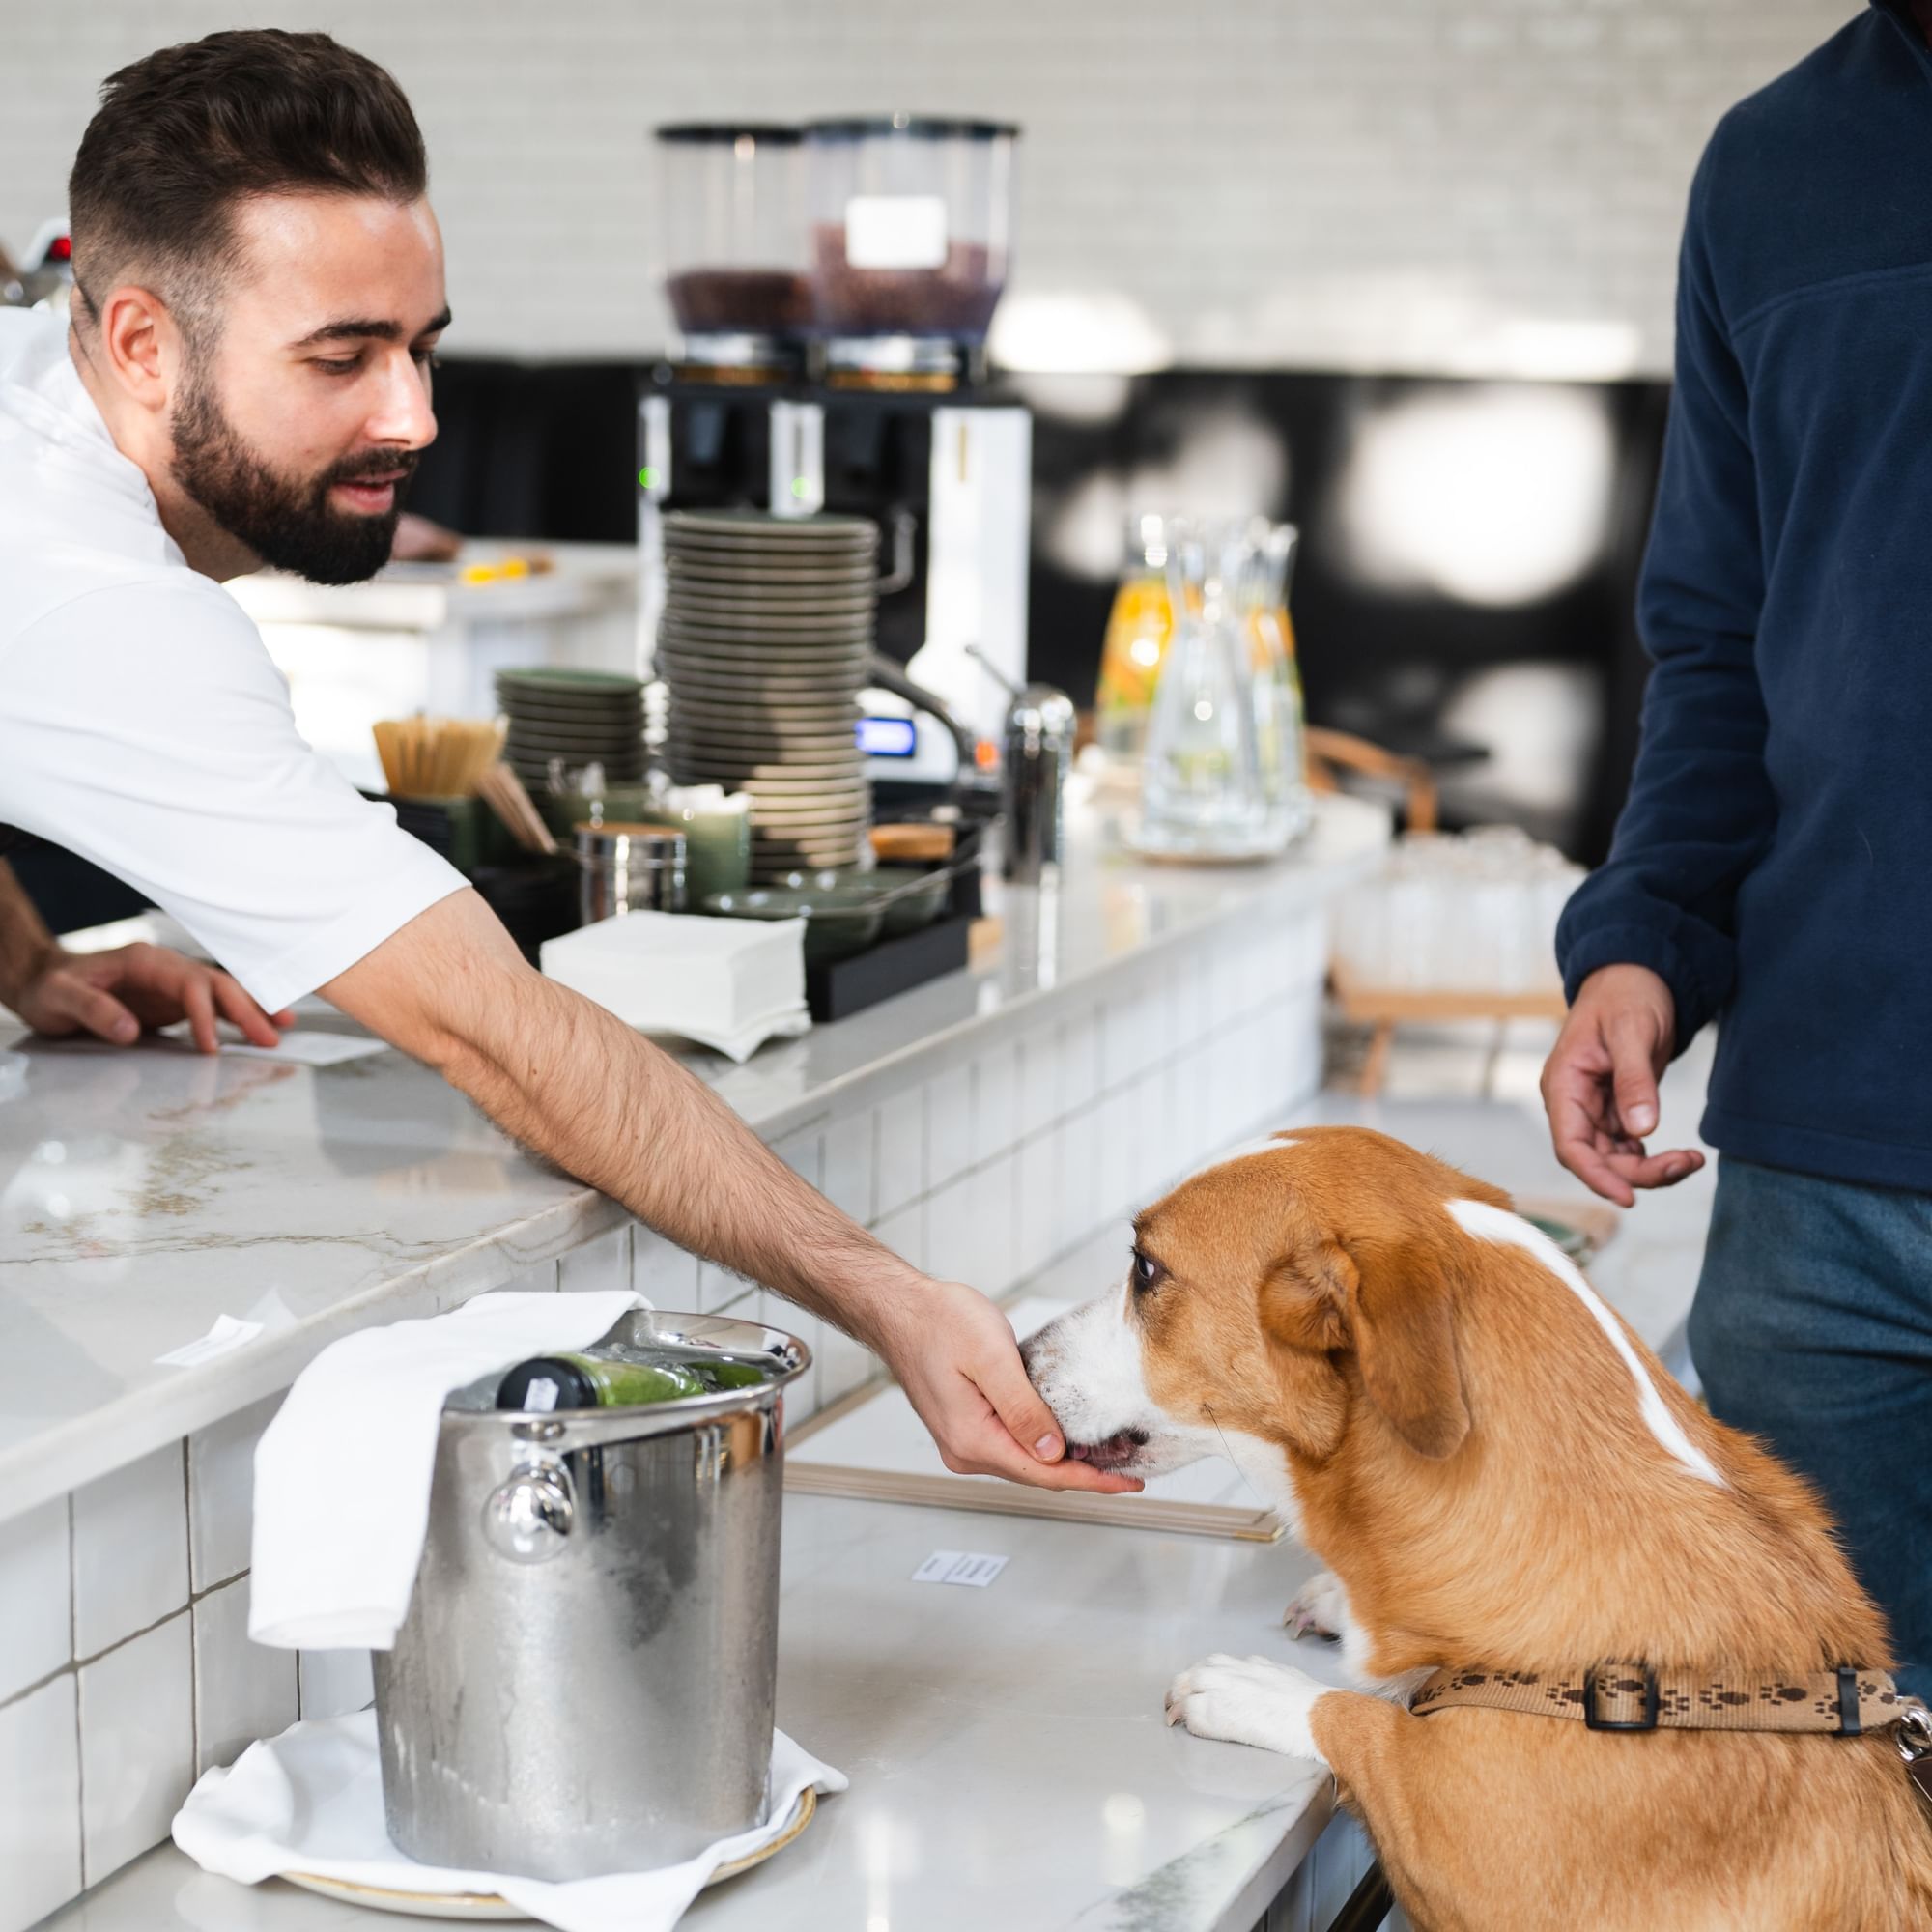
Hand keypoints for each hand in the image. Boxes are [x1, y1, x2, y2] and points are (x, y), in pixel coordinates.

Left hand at [8, 941, 293, 1052]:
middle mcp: (167, 969)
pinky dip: (238, 1019)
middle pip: (217, 986)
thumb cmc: (50, 987)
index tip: (210, 1048)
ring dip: (252, 1012)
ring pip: (223, 994)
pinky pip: (214, 1009)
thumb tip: (129, 1029)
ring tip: (281, 1031)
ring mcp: (173, 986)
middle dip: (247, 1011)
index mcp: (144, 962)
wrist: (44, 982)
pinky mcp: (174, 1003)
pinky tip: (258, 1030)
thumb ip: (91, 1008)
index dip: (203, 1015)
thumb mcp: (57, 996)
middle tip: (271, 1039)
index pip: (189, 984)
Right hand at [875, 1277, 1144, 1494]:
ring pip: (1024, 1460)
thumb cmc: (940, 1322)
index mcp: (972, 1439)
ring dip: (1063, 1458)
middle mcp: (964, 1450)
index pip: (1044, 1473)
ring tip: (1106, 1451)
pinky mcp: (963, 1427)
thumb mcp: (992, 1358)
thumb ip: (1022, 1408)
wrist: (900, 1309)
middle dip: (1084, 1470)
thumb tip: (1053, 1452)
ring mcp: (961, 1441)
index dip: (1092, 1479)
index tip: (1130, 1481)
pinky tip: (1065, 1434)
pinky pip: (1010, 1445)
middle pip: (1037, 1472)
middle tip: (1130, 1463)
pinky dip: (1041, 1443)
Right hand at [1540, 963, 1703, 1206]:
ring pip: (1613, 1158)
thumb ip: (1634, 1082)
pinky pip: (1628, 1146)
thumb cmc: (1626, 995)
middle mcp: (1573, 1102)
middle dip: (1638, 1172)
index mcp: (1564, 1084)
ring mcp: (1594, 1107)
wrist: (1636, 975)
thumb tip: (1642, 1130)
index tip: (1629, 1196)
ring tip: (1691, 1159)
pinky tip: (1680, 1152)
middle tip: (1684, 1164)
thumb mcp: (1632, 1032)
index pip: (1570, 1145)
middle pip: (1595, 1158)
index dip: (1596, 1176)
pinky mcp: (1615, 1108)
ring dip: (1649, 1168)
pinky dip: (1653, 1156)